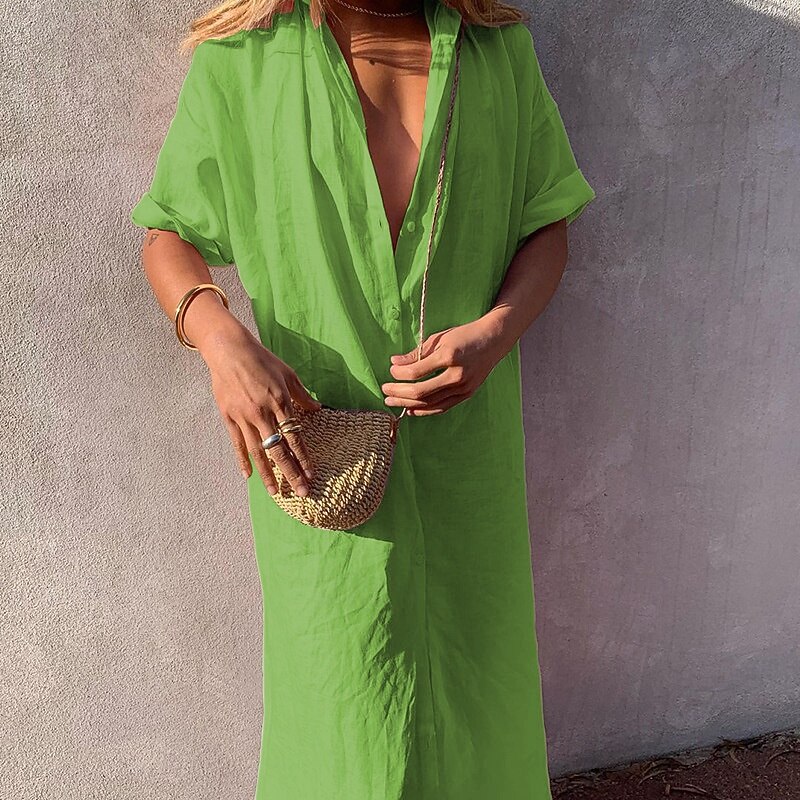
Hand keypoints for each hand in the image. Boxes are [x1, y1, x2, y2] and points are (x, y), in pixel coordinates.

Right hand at [198, 318, 321, 494]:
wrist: (230, 350)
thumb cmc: (262, 360)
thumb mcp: (288, 374)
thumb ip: (301, 395)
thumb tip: (317, 409)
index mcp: (281, 401)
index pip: (295, 437)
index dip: (304, 458)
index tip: (312, 475)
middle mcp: (263, 412)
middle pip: (279, 450)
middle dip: (291, 474)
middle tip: (301, 493)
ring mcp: (244, 416)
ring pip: (258, 452)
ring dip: (268, 474)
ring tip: (276, 492)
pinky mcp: (229, 416)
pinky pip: (237, 443)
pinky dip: (242, 460)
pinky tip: (248, 476)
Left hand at [380, 316, 509, 415]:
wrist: (493, 340)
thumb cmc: (464, 335)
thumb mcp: (439, 338)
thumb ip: (417, 352)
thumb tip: (395, 362)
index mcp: (449, 356)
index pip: (416, 371)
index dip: (399, 373)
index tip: (391, 370)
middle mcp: (457, 374)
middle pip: (421, 391)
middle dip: (398, 392)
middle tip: (384, 390)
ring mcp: (464, 387)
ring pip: (430, 402)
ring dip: (407, 404)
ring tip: (392, 401)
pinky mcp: (467, 394)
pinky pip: (442, 407)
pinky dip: (425, 410)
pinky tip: (411, 409)